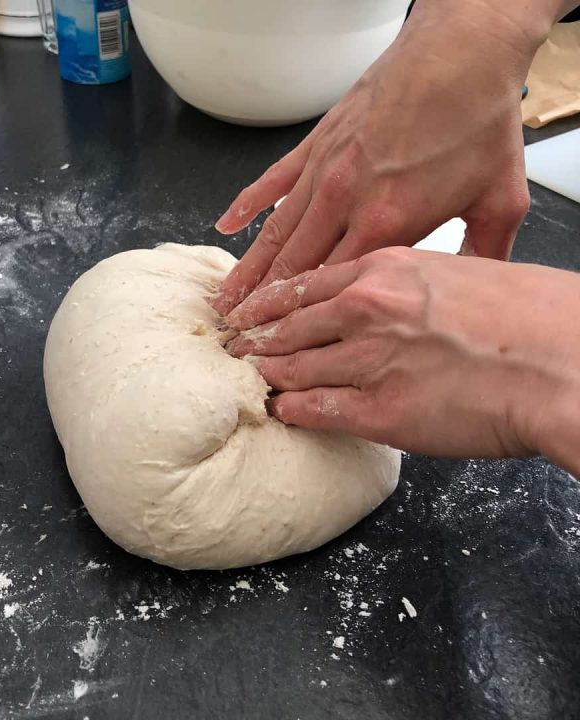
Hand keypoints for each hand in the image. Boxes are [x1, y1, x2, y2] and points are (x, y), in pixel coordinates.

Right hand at [212, 0, 547, 315]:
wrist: (461, 51)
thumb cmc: (477, 121)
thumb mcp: (499, 198)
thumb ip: (486, 252)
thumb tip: (478, 288)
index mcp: (385, 224)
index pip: (332, 287)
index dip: (302, 321)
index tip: (280, 345)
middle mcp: (343, 202)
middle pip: (292, 268)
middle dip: (261, 307)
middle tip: (237, 334)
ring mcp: (323, 172)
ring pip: (274, 233)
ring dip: (248, 270)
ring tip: (224, 298)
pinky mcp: (315, 145)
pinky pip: (271, 182)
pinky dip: (247, 206)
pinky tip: (225, 224)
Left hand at [225, 247, 579, 474]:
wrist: (563, 361)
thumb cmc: (526, 315)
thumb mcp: (457, 270)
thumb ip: (407, 282)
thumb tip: (379, 298)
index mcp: (384, 268)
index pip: (301, 285)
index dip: (264, 302)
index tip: (245, 313)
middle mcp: (365, 309)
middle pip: (284, 325)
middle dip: (251, 339)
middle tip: (231, 350)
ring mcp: (368, 359)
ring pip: (291, 367)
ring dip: (265, 375)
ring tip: (247, 380)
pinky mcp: (378, 410)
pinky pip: (313, 409)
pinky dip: (290, 409)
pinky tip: (280, 410)